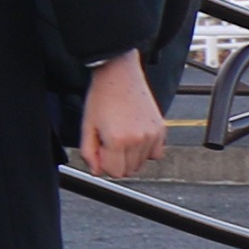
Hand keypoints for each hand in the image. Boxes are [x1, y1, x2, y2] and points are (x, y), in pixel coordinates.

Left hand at [77, 51, 168, 180]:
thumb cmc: (101, 97)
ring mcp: (153, 135)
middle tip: (110, 141)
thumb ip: (88, 152)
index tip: (101, 150)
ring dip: (131, 156)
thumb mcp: (87, 126)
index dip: (105, 164)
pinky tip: (136, 136)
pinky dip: (147, 150)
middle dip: (117, 161)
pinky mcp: (162, 130)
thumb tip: (96, 171)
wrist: (119, 75)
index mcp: (118, 140)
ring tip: (122, 135)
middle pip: (129, 170)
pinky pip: (156, 153)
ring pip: (142, 163)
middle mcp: (138, 139)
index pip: (115, 172)